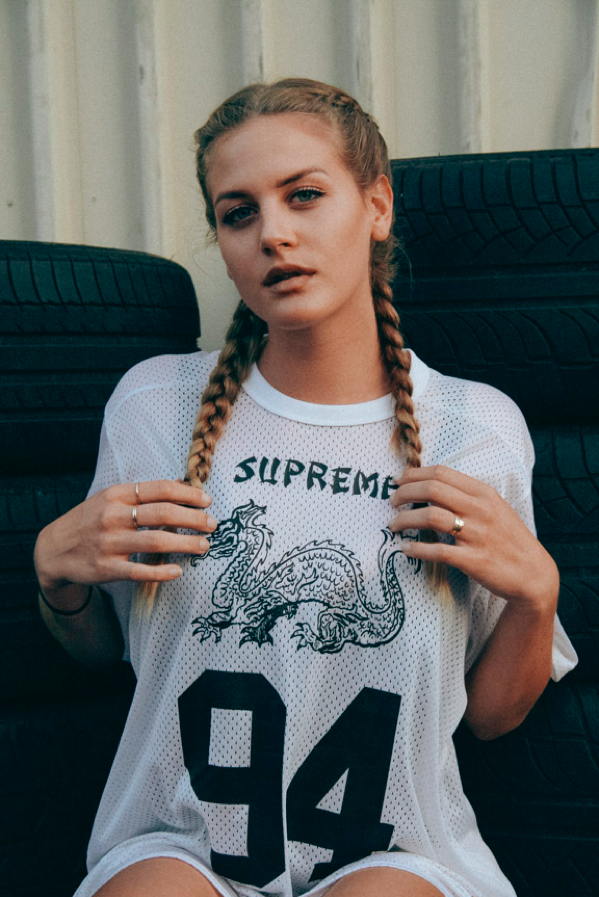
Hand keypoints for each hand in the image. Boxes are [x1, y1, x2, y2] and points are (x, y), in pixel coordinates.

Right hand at [34, 479, 216, 592]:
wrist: (52, 550)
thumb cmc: (90, 521)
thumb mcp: (109, 499)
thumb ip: (141, 494)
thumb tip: (182, 487)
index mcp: (116, 494)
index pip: (159, 489)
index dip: (187, 494)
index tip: (207, 500)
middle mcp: (112, 516)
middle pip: (162, 514)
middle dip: (193, 518)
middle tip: (213, 524)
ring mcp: (109, 543)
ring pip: (155, 541)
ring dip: (185, 543)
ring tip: (204, 546)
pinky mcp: (106, 568)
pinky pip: (139, 571)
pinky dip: (161, 572)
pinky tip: (178, 571)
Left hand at [389, 465, 558, 613]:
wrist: (534, 574)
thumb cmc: (508, 539)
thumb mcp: (494, 508)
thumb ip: (467, 496)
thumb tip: (430, 487)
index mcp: (484, 493)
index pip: (442, 473)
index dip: (414, 474)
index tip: (398, 480)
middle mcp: (480, 510)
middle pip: (432, 489)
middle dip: (405, 492)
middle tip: (392, 501)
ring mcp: (477, 535)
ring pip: (431, 516)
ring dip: (405, 519)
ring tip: (393, 525)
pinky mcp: (474, 560)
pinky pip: (438, 551)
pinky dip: (417, 548)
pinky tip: (406, 548)